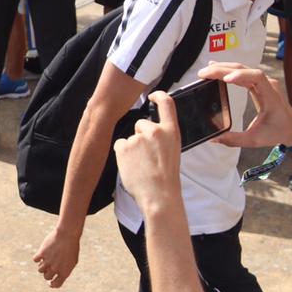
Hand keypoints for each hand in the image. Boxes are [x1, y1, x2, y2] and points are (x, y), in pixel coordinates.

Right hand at [32, 224, 81, 288]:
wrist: (67, 234)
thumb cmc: (72, 247)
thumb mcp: (72, 261)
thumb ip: (64, 269)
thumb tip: (56, 275)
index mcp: (65, 272)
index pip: (56, 284)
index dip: (52, 284)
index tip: (49, 282)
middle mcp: (55, 268)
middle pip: (46, 276)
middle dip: (47, 272)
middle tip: (49, 266)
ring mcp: (48, 261)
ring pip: (40, 269)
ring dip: (42, 265)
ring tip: (46, 259)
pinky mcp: (41, 253)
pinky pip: (35, 260)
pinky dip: (37, 257)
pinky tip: (42, 253)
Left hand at [113, 91, 184, 207]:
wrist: (159, 195)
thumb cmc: (166, 178)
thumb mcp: (172, 151)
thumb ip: (163, 138)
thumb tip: (150, 133)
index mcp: (171, 132)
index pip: (167, 104)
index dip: (159, 96)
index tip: (153, 95)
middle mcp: (155, 131)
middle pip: (141, 124)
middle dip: (140, 136)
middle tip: (147, 157)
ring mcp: (138, 138)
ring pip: (129, 138)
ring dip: (132, 148)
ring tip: (141, 165)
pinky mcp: (124, 146)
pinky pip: (120, 145)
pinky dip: (122, 155)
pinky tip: (132, 166)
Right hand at [199, 62, 291, 149]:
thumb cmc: (277, 132)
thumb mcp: (255, 140)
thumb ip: (234, 140)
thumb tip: (213, 139)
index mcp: (271, 97)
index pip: (257, 78)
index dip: (241, 75)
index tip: (226, 79)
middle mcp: (268, 85)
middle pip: (245, 69)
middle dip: (223, 69)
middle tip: (203, 73)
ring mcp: (264, 82)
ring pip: (243, 68)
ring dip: (223, 68)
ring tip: (205, 71)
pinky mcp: (259, 83)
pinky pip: (243, 72)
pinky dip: (228, 70)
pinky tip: (216, 68)